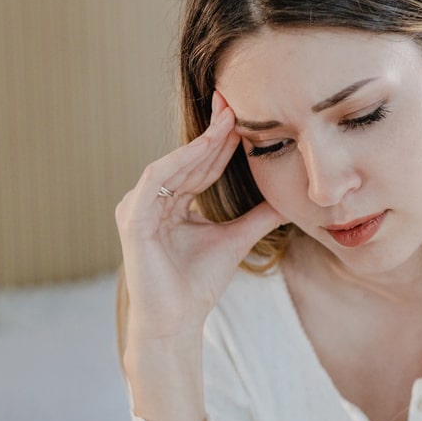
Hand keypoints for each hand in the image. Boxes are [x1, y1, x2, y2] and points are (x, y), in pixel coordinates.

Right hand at [115, 91, 283, 343]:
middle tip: (235, 99)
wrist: (176, 321)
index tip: (244, 111)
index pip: (200, 163)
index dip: (222, 138)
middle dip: (213, 130)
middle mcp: (150, 200)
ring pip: (173, 164)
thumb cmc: (197, 285)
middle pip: (187, 158)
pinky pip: (156, 181)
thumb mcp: (237, 239)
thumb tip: (289, 199)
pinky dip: (178, 162)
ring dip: (199, 141)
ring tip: (226, 118)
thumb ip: (259, 216)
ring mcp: (137, 208)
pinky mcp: (132, 219)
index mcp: (171, 202)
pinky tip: (202, 145)